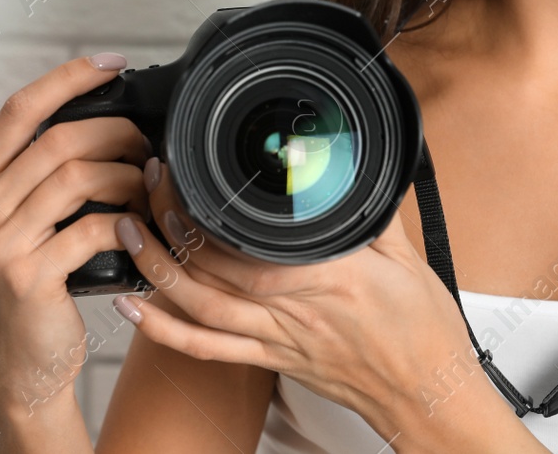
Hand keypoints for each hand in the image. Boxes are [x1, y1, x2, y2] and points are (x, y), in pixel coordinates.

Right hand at [0, 54, 151, 421]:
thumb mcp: (26, 223)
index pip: (19, 109)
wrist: (21, 366)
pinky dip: (127, 223)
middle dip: (117, 133)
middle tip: (149, 147)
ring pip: (78, 177)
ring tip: (151, 186)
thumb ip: (47, 175)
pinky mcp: (27, 276)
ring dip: (128, 176)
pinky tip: (140, 229)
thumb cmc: (37, 285)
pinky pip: (93, 228)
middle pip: (58, 139)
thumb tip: (114, 121)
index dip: (68, 78)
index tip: (113, 64)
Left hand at [109, 160, 510, 445]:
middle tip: (149, 186)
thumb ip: (370, 208)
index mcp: (329, 274)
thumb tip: (352, 165)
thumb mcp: (406, 253)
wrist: (428, 392)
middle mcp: (296, 308)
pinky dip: (164, 330)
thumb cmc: (424, 330)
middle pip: (213, 264)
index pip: (249, 238)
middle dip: (170, 223)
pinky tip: (135, 309)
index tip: (186, 173)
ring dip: (155, 269)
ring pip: (199, 305)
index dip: (206, 208)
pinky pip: (207, 349)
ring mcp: (279, 338)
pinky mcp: (273, 361)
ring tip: (129, 233)